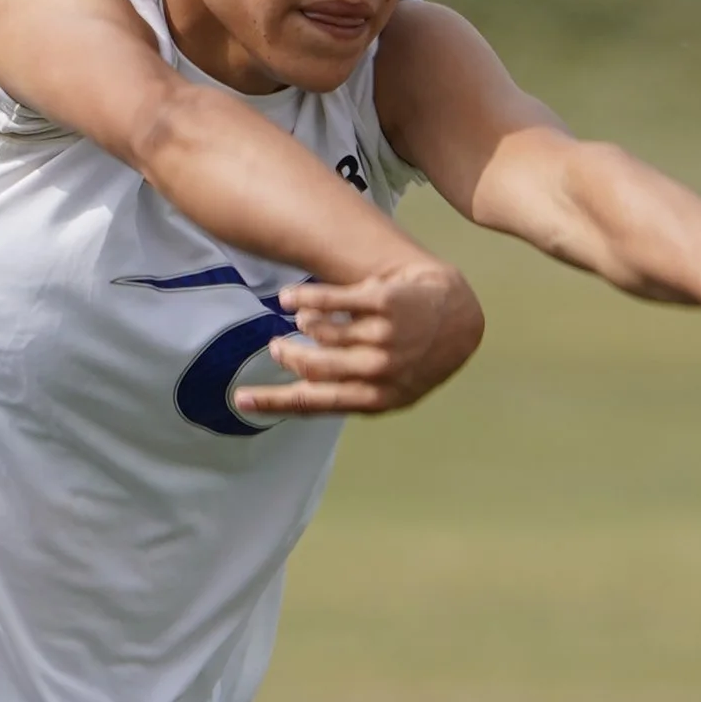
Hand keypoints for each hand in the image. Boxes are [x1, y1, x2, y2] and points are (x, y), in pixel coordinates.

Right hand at [233, 259, 484, 419]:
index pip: (316, 402)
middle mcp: (381, 370)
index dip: (274, 402)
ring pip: (320, 331)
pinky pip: (330, 300)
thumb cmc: (419, 355)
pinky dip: (303, 299)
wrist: (460, 317)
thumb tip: (298, 394)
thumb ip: (350, 391)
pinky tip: (290, 299)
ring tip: (302, 320)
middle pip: (313, 366)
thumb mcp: (392, 387)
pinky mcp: (385, 301)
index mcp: (379, 398)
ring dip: (304, 325)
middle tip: (278, 347)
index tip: (240, 399)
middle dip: (288, 356)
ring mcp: (385, 335)